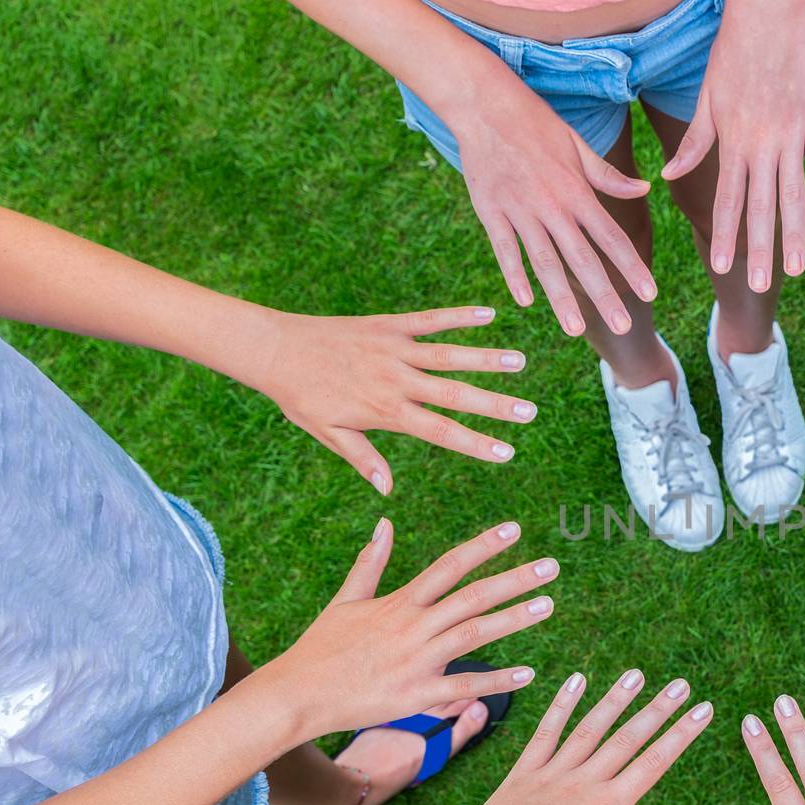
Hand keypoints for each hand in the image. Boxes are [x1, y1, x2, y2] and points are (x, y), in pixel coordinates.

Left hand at [246, 306, 536, 494]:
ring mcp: (395, 349)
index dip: (475, 443)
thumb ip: (363, 458)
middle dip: (495, 405)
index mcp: (385, 411)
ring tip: (521, 362)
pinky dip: (460, 315)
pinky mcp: (389, 325)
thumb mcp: (329, 433)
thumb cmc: (301, 397)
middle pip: (455, 394)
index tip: (507, 453)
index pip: (440, 431)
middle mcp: (396, 379)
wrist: (274, 348)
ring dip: (487, 358)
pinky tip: (489, 314)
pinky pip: (431, 320)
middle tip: (530, 412)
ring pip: (450, 354)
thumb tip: (388, 490)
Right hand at [254, 518, 557, 737]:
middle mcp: (413, 627)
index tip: (515, 529)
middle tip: (552, 567)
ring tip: (548, 605)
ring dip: (514, 619)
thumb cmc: (320, 647)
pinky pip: (464, 688)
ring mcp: (416, 662)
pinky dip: (497, 681)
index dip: (483, 546)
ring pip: (474, 635)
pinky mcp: (416, 696)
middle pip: (472, 596)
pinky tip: (528, 674)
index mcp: (399, 603)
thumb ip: (372, 561)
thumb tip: (385, 522)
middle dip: (514, 579)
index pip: (449, 566)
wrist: (296, 695)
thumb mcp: (345, 599)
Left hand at [432, 669, 713, 804]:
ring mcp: (551, 773)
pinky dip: (563, 704)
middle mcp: (582, 783)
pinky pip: (547, 731)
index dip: (681, 734)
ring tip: (637, 675)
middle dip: (658, 710)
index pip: (653, 763)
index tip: (703, 710)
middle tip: (682, 684)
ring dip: (616, 700)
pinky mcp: (523, 771)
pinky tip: (577, 679)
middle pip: (627, 739)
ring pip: (591, 728)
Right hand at [452, 84, 655, 335]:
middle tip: (623, 327)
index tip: (651, 293)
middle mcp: (553, 206)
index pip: (612, 237)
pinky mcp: (491, 211)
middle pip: (584, 259)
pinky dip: (514, 275)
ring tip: (576, 330)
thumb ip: (608, 175)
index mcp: (578, 192)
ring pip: (545, 262)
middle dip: (605, 295)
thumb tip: (645, 189)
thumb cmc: (535, 123)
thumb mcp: (577, 145)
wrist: (485, 104)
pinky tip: (526, 302)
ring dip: (561, 298)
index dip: (632, 266)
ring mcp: (520, 211)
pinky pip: (505, 249)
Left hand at [662, 0, 804, 289]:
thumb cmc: (732, 57)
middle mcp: (763, 144)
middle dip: (760, 249)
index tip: (722, 267)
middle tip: (759, 285)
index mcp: (733, 141)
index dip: (725, 235)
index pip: (727, 200)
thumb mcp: (705, 99)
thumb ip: (694, 143)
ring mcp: (793, 135)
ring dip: (794, 235)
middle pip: (762, 206)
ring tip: (795, 269)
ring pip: (794, 194)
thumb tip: (668, 177)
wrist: (768, 18)